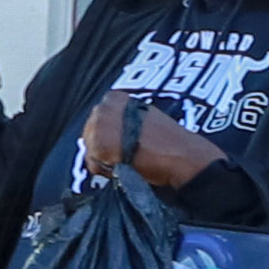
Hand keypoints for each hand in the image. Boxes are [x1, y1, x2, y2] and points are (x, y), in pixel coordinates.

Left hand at [75, 99, 228, 191]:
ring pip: (90, 149)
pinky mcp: (98, 146)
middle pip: (90, 133)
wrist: (178, 154)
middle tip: (122, 157)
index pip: (98, 119)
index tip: (120, 144)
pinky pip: (93, 164)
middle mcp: (103, 107)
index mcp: (114, 98)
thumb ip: (123, 120)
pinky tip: (123, 168)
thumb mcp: (143, 117)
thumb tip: (112, 135)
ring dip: (104, 160)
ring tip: (125, 163)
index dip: (108, 135)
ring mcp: (98, 125)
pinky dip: (105, 170)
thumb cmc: (168, 139)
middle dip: (102, 148)